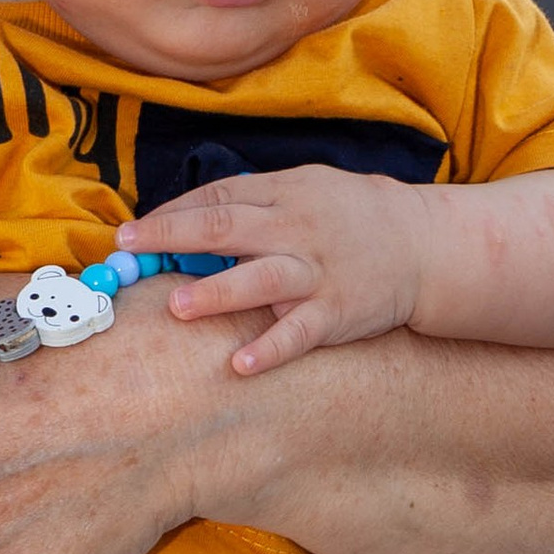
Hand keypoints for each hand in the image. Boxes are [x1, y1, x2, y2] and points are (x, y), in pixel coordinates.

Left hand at [122, 168, 431, 376]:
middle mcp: (297, 229)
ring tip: (177, 306)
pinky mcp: (337, 312)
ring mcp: (317, 272)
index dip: (171, 213)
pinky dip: (272, 348)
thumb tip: (184, 216)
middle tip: (129, 249)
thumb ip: (253, 202)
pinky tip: (242, 365)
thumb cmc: (353, 216)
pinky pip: (300, 333)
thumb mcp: (306, 189)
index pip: (219, 198)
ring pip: (261, 280)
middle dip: (174, 237)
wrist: (424, 245)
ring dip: (218, 293)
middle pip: (228, 228)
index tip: (131, 232)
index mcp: (285, 194)